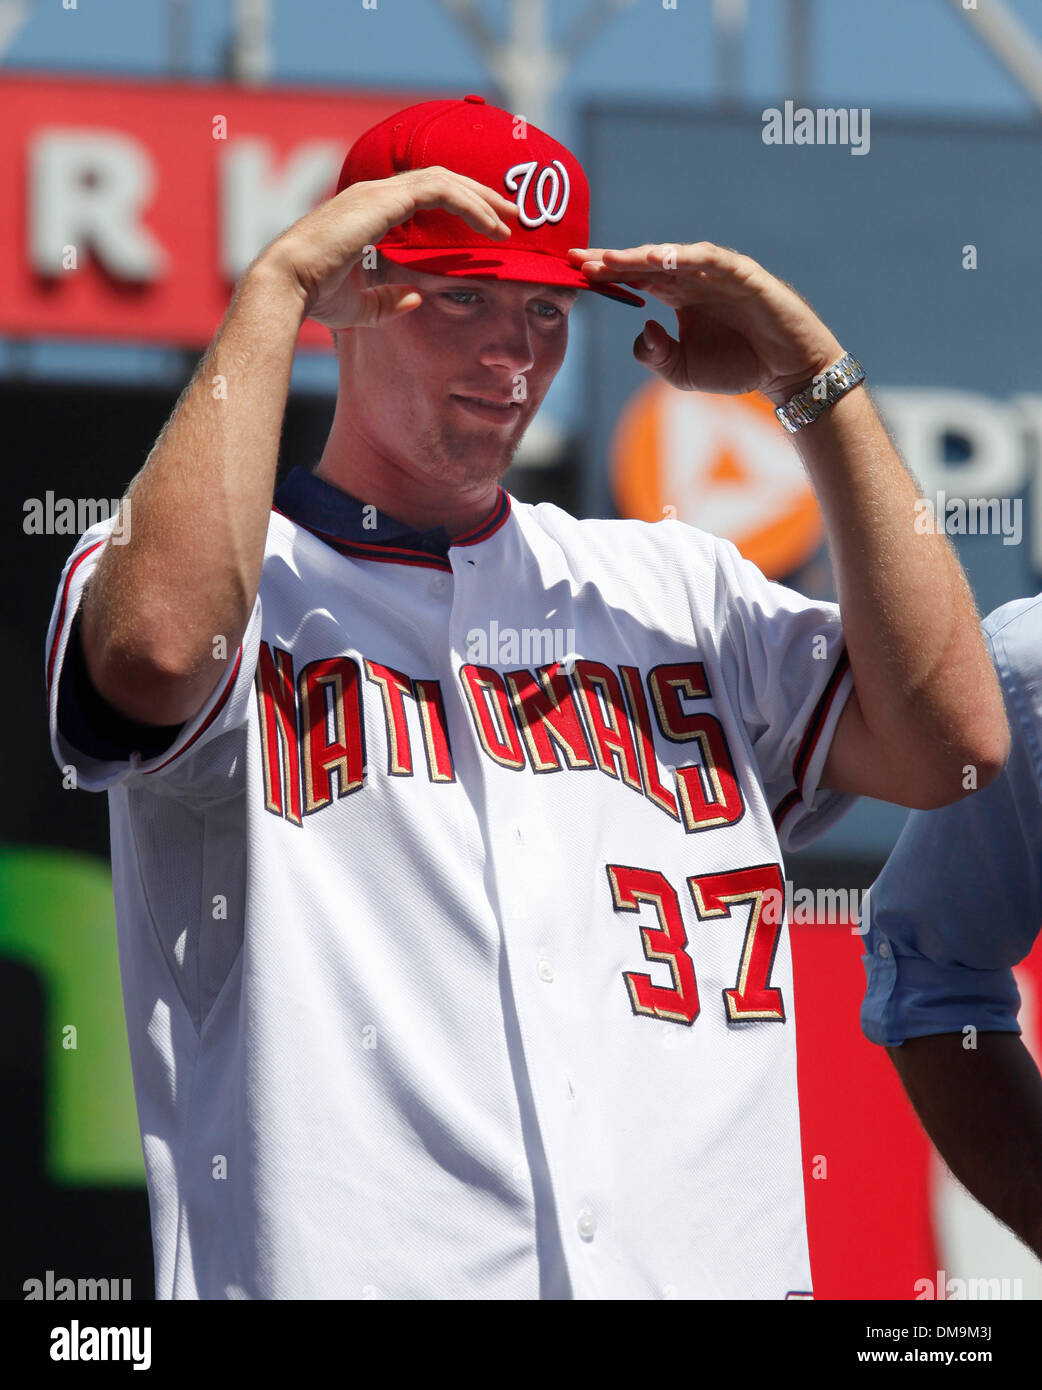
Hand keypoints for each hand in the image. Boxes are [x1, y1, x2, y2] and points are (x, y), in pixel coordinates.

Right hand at [259, 167, 519, 330]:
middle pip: (440, 180)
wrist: (287, 287)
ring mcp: (379, 192)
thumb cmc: (314, 297)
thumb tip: (416, 299)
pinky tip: (490, 226)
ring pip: (444, 179)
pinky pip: (439, 191)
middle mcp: (375, 193)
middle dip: (479, 194)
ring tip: (510, 218)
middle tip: (512, 215)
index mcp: (368, 210)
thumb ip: (388, 301)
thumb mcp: (360, 305)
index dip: (460, 205)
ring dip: (482, 196)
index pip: (424, 194)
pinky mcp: (385, 201)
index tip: (489, 227)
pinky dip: (469, 204)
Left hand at [567, 241, 842, 403]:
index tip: (571, 270)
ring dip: (639, 257)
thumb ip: (654, 354)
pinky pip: (710, 260)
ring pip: (672, 257)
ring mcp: (717, 273)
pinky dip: (684, 256)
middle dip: (611, 260)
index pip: (634, 278)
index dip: (605, 273)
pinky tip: (657, 259)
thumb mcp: (682, 371)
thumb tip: (640, 328)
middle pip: (645, 263)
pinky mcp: (743, 274)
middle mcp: (693, 277)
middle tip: (577, 258)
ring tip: (609, 259)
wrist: (786, 372)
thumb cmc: (737, 367)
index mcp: (677, 295)